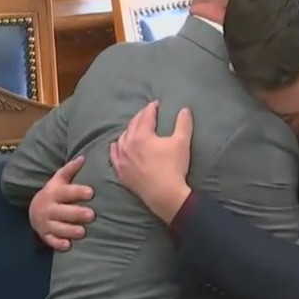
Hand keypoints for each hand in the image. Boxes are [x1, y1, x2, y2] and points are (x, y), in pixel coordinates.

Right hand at [29, 155, 93, 250]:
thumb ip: (70, 170)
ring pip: (57, 228)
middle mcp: (48, 208)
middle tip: (91, 215)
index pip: (66, 192)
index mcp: (53, 193)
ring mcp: (46, 223)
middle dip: (76, 213)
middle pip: (62, 212)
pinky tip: (67, 245)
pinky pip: (50, 241)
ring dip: (70, 230)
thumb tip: (83, 157)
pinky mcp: (45, 235)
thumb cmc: (54, 193)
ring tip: (83, 232)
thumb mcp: (59, 180)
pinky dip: (58, 243)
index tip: (91, 192)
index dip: (78, 192)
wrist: (34, 210)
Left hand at [109, 100, 193, 222]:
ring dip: (129, 130)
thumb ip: (183, 124)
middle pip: (132, 125)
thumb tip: (184, 110)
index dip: (151, 108)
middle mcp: (128, 145)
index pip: (145, 116)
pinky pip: (114, 155)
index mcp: (142, 136)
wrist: (165, 194)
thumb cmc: (174, 167)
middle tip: (147, 113)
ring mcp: (122, 159)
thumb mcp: (182, 142)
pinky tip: (117, 145)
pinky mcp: (121, 171)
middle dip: (140, 117)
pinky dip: (116, 147)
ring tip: (135, 128)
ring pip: (121, 138)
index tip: (156, 104)